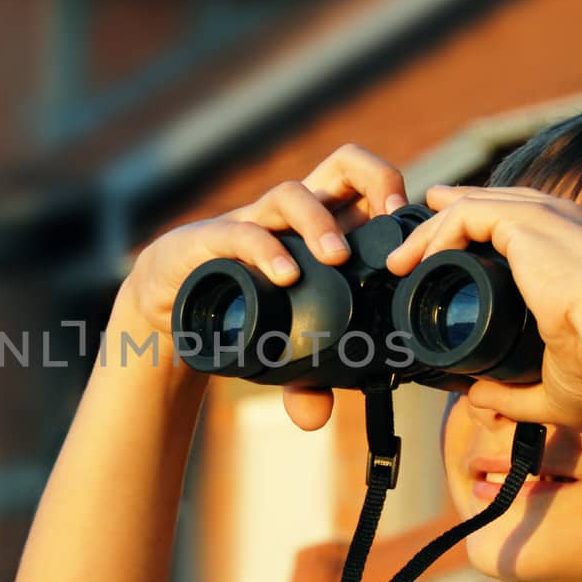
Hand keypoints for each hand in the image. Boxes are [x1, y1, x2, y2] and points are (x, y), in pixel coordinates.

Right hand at [120, 145, 408, 429]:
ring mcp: (255, 222)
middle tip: (391, 219)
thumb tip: (314, 418)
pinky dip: (268, 251)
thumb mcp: (280, 348)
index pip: (369, 187)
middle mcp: (293, 217)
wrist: (167, 305)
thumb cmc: (238, 311)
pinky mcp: (213, 238)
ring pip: (295, 193)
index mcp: (322, 229)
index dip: (398, 196)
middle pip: (346, 164)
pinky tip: (284, 275)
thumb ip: (302, 383)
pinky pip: (245, 232)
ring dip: (321, 222)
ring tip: (336, 258)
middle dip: (378, 179)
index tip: (414, 230)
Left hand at [383, 185, 581, 428]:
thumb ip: (515, 394)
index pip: (539, 225)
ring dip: (435, 228)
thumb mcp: (555, 389)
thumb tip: (480, 400)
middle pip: (507, 203)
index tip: (461, 238)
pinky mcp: (529, 222)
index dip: (497, 226)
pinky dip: (440, 231)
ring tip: (403, 259)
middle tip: (424, 224)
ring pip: (480, 204)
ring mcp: (553, 218)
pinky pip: (469, 212)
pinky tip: (423, 258)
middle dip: (460, 208)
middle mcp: (578, 224)